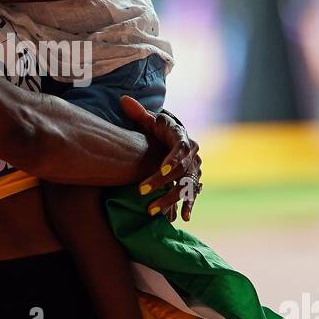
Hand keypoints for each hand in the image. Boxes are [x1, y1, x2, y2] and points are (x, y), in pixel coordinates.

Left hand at [120, 96, 202, 221]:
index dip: (172, 161)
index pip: (180, 150)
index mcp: (182, 139)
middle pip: (181, 172)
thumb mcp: (152, 120)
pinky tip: (183, 218)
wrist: (176, 138)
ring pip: (186, 187)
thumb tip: (123, 100)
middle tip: (141, 192)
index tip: (162, 171)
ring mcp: (195, 170)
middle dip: (162, 184)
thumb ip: (139, 113)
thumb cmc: (160, 129)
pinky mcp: (194, 181)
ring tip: (152, 211)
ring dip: (170, 199)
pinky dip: (189, 205)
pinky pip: (193, 195)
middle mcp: (192, 155)